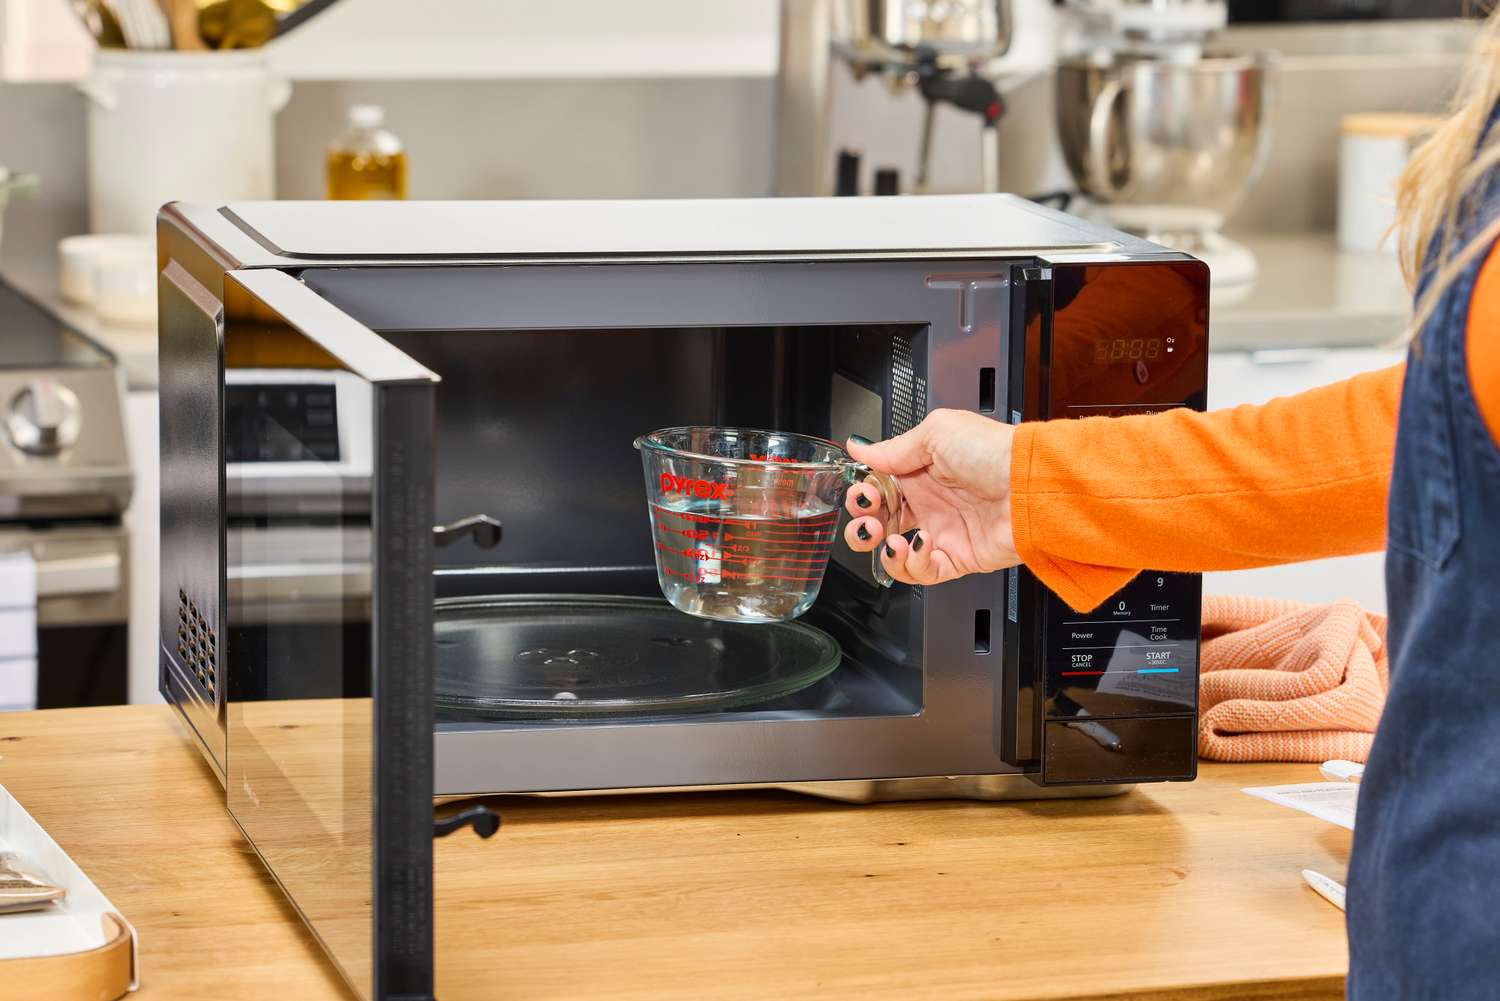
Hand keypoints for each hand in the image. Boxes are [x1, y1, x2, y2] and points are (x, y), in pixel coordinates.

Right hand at [843, 409, 1019, 584]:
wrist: (1030, 485)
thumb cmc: (993, 452)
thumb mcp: (936, 432)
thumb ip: (893, 448)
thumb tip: (861, 448)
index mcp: (921, 472)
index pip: (877, 489)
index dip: (864, 495)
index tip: (862, 493)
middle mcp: (929, 503)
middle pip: (880, 523)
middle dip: (863, 526)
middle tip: (867, 521)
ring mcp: (942, 532)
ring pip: (895, 553)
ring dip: (883, 550)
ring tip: (889, 540)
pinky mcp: (956, 558)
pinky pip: (922, 572)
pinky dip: (911, 564)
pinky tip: (917, 545)